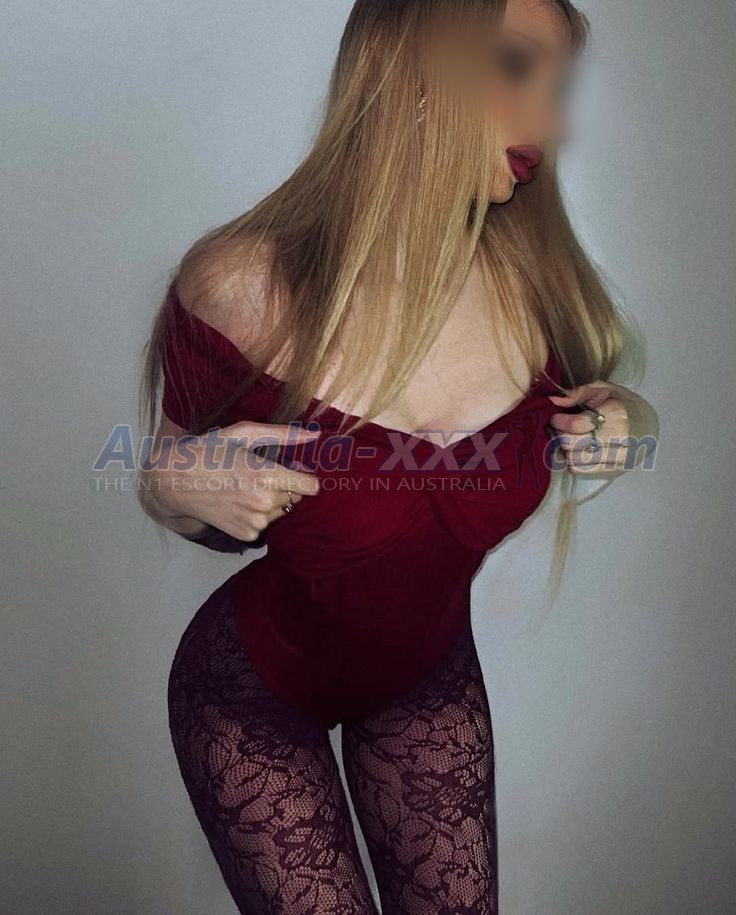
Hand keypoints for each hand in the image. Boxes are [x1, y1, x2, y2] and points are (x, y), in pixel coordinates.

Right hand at [156, 419, 321, 540]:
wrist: (174, 482)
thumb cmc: (209, 451)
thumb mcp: (243, 434)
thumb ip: (282, 435)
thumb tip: (314, 436)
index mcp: (265, 475)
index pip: (311, 486)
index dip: (304, 475)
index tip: (293, 468)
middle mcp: (263, 502)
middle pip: (296, 497)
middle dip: (286, 485)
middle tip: (259, 473)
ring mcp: (255, 521)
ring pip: (282, 510)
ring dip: (273, 500)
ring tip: (245, 486)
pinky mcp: (247, 534)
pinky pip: (266, 523)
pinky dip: (259, 514)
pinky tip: (238, 501)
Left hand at [546, 380, 641, 475]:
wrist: (648, 425)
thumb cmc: (623, 405)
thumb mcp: (605, 389)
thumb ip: (578, 393)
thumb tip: (554, 401)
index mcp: (616, 412)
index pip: (576, 424)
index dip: (559, 421)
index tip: (555, 418)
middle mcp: (620, 436)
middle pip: (573, 444)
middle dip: (559, 435)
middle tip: (558, 429)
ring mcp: (619, 456)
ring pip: (575, 459)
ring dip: (565, 449)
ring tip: (568, 438)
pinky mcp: (616, 470)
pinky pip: (582, 470)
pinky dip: (572, 461)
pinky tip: (576, 451)